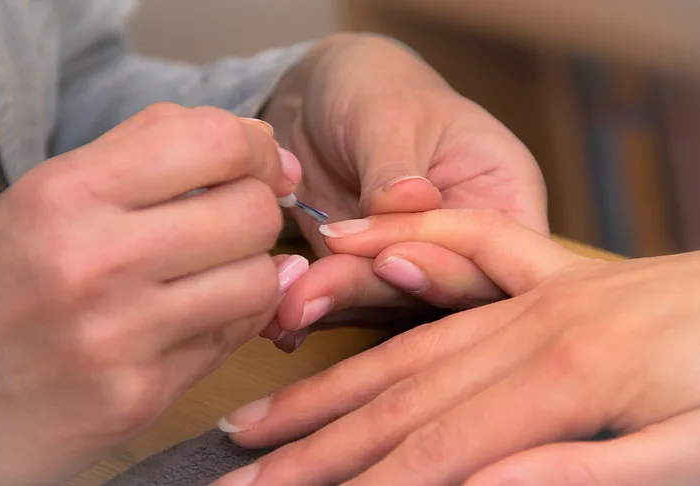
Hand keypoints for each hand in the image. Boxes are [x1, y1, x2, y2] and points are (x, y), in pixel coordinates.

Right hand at [0, 104, 307, 485]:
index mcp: (69, 193)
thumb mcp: (50, 196)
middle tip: (236, 224)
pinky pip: (233, 340)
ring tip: (216, 274)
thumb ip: (149, 150)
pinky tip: (197, 317)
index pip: (212, 142)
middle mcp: (95, 261)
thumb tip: (266, 147)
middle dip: (259, 213)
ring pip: (259, 281)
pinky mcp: (139, 395)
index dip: (257, 150)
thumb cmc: (4, 284)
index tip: (261, 166)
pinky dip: (231, 322)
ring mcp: (120, 335)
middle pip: (252, 213)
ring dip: (251, 273)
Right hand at [216, 210, 699, 485]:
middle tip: (242, 470)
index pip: (436, 448)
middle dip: (315, 443)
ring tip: (262, 411)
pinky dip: (409, 245)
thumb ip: (581, 471)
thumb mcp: (688, 455)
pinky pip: (470, 241)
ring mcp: (537, 291)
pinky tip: (356, 247)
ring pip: (413, 337)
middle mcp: (531, 328)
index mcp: (564, 379)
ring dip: (331, 378)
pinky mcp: (552, 268)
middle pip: (399, 395)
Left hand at [263, 34, 546, 344]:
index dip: (453, 267)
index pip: (498, 250)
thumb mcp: (388, 111)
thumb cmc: (376, 86)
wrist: (323, 99)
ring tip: (288, 304)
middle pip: (448, 292)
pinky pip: (350, 302)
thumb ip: (395, 163)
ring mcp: (419, 264)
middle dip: (382, 291)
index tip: (391, 258)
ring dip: (338, 303)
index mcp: (503, 194)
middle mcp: (467, 241)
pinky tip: (282, 317)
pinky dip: (316, 306)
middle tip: (322, 287)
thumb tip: (411, 201)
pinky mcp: (371, 277)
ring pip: (393, 304)